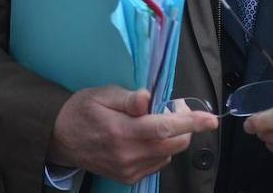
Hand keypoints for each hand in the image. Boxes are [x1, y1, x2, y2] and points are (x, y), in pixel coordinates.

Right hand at [48, 86, 218, 184]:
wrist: (61, 138)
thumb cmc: (83, 110)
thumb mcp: (103, 94)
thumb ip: (128, 98)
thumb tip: (148, 98)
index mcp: (121, 131)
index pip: (164, 127)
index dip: (191, 122)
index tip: (211, 119)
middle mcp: (127, 155)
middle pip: (174, 142)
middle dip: (184, 124)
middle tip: (172, 106)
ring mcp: (129, 169)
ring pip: (169, 152)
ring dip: (172, 136)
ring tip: (155, 120)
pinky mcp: (128, 178)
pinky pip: (158, 162)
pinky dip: (161, 147)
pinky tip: (147, 136)